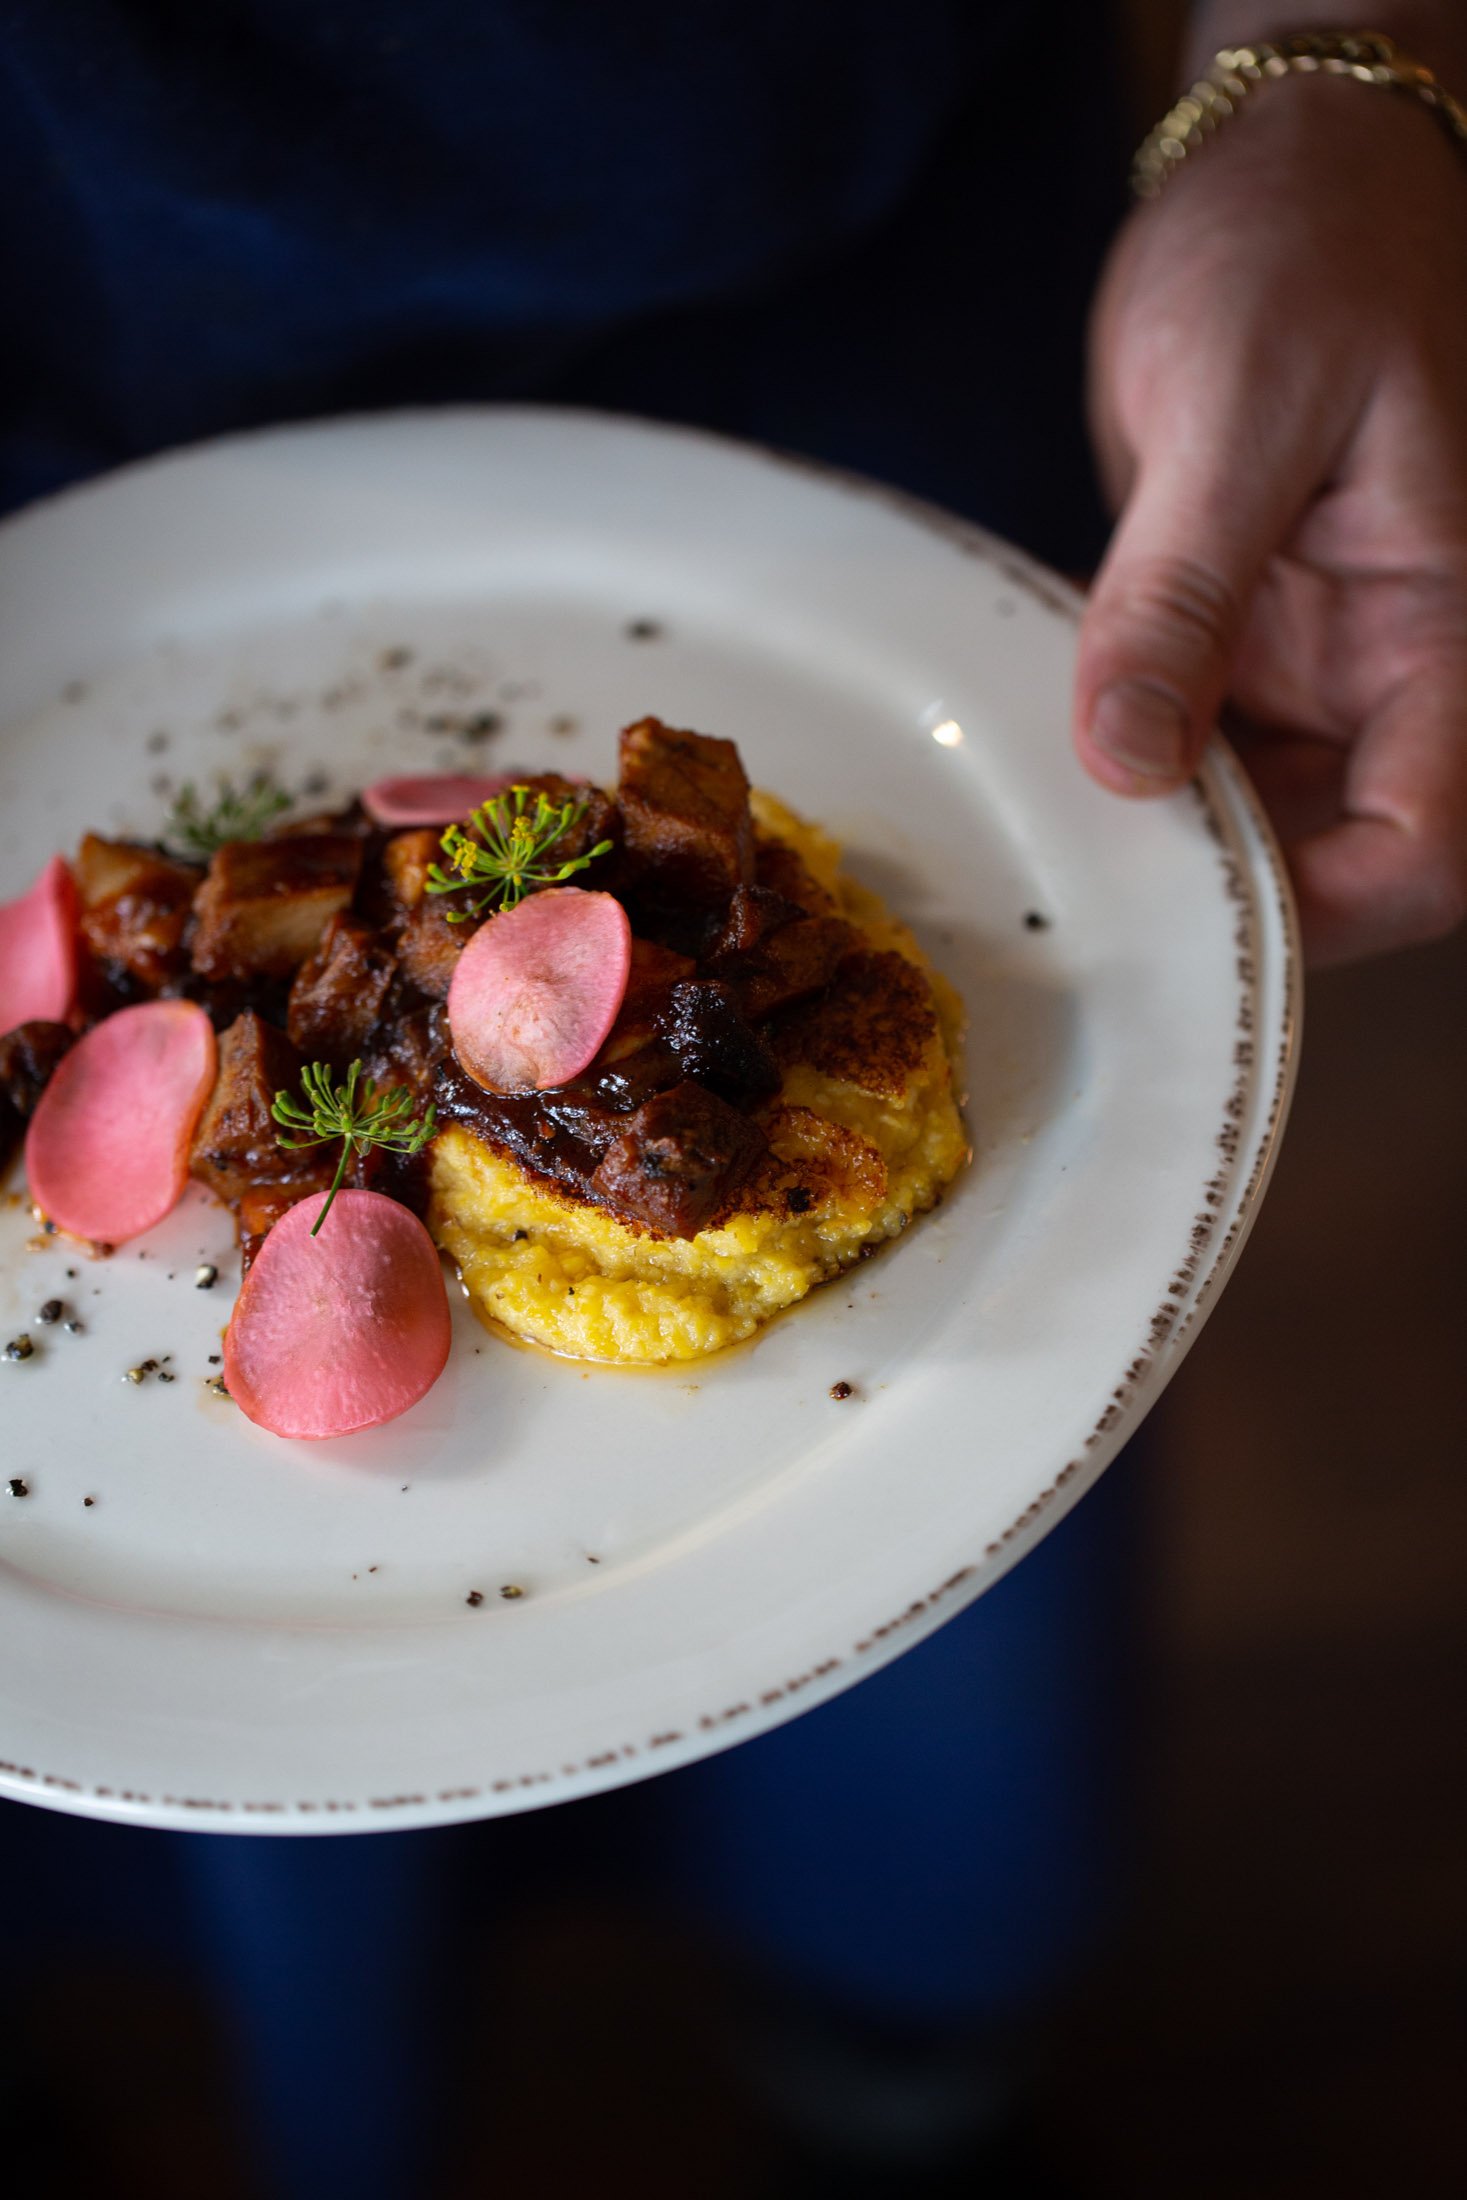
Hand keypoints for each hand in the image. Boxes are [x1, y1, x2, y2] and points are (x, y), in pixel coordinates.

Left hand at [1075, 67, 1466, 964]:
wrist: (1284, 177)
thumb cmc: (1300, 251)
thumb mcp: (1238, 408)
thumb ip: (1182, 593)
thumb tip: (1130, 762)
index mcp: (1449, 625)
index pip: (1427, 842)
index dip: (1328, 910)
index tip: (1191, 906)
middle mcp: (1396, 669)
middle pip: (1340, 858)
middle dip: (1224, 889)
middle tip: (1088, 883)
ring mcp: (1322, 665)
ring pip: (1262, 819)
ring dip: (1165, 835)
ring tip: (1056, 826)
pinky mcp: (1248, 646)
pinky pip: (1198, 747)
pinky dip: (1132, 764)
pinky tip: (1056, 752)